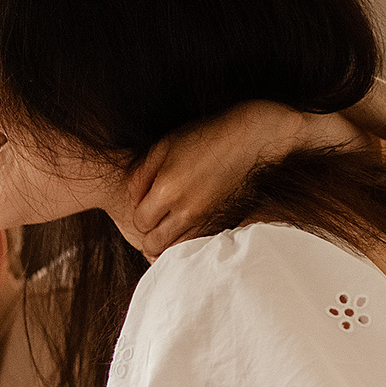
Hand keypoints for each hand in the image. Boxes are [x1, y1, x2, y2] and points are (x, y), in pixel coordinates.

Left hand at [124, 101, 346, 257]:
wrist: (254, 136)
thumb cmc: (205, 136)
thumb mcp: (165, 146)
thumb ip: (140, 176)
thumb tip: (131, 202)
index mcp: (167, 189)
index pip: (140, 222)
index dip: (141, 216)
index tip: (148, 206)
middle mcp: (186, 209)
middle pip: (153, 244)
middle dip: (150, 235)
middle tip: (157, 221)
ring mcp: (206, 218)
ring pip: (174, 250)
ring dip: (168, 243)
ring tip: (171, 228)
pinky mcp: (222, 222)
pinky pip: (196, 246)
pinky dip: (188, 243)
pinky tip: (189, 230)